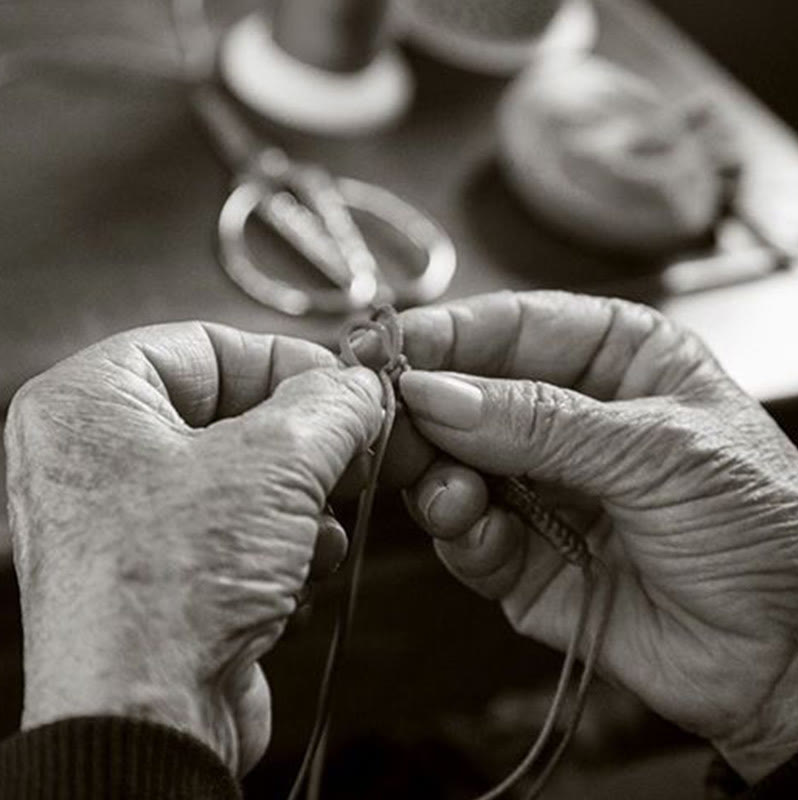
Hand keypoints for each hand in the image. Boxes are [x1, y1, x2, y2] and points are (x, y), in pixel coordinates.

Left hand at [5, 322, 382, 775]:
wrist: (150, 724)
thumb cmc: (172, 587)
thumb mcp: (277, 463)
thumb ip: (331, 404)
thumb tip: (360, 386)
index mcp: (91, 402)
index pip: (205, 344)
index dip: (285, 359)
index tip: (344, 382)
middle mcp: (97, 458)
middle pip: (229, 414)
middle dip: (302, 444)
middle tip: (353, 449)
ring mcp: (127, 521)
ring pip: (243, 477)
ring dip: (299, 503)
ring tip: (317, 526)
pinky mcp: (163, 575)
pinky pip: (236, 530)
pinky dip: (280, 546)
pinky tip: (297, 572)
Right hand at [396, 291, 797, 782]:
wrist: (789, 655)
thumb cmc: (765, 526)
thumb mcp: (657, 450)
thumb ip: (539, 421)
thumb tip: (435, 392)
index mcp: (613, 359)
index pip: (508, 328)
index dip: (442, 335)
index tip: (384, 349)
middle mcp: (566, 418)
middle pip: (464, 397)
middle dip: (425, 414)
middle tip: (389, 425)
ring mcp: (540, 487)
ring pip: (451, 466)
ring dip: (439, 480)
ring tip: (454, 495)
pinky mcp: (522, 556)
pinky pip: (466, 534)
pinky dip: (463, 535)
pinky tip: (483, 535)